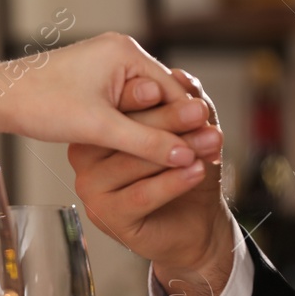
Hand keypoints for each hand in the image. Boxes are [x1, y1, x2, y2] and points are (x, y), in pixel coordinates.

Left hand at [0, 33, 198, 168]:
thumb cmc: (42, 104)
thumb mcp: (99, 128)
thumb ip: (145, 142)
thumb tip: (186, 155)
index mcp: (125, 52)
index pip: (173, 92)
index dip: (191, 125)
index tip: (210, 152)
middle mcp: (119, 52)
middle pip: (162, 97)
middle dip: (178, 128)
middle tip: (206, 158)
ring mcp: (106, 65)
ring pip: (144, 104)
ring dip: (158, 130)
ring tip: (181, 160)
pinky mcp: (94, 81)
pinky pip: (126, 106)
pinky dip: (136, 127)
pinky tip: (148, 152)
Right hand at [67, 68, 236, 295]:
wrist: (195, 220)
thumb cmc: (184, 169)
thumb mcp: (189, 128)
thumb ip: (183, 101)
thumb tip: (182, 75)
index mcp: (97, 127)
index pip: (117, 105)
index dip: (146, 95)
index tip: (173, 88)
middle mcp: (85, 155)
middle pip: (125, 133)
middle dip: (168, 120)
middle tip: (199, 112)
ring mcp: (90, 187)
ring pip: (133, 163)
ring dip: (176, 151)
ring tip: (209, 141)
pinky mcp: (105, 216)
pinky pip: (140, 195)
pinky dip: (172, 182)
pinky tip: (196, 171)